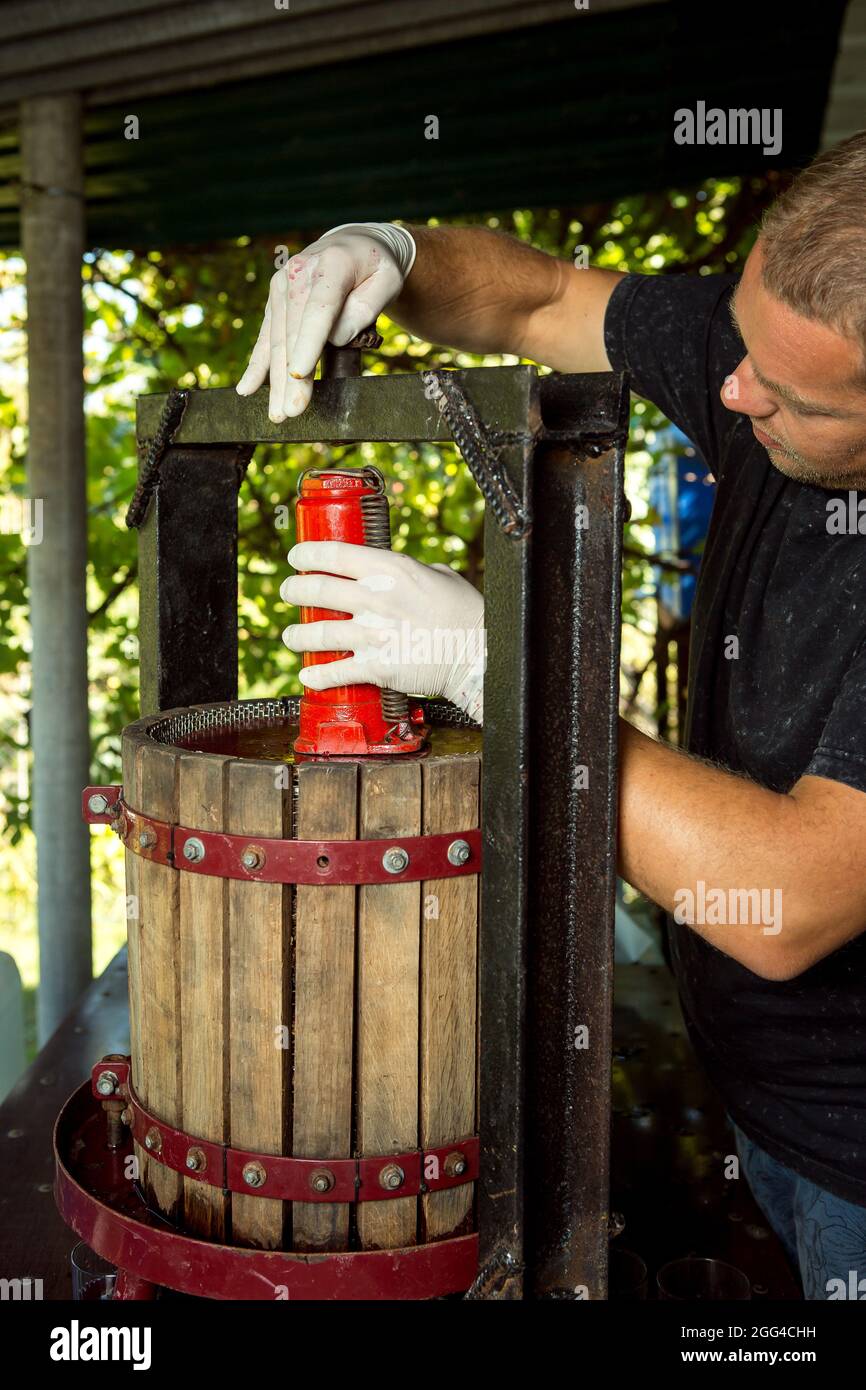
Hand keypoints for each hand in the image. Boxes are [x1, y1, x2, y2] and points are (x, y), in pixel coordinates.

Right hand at [236, 223, 414, 422]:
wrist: (353, 245)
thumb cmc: (376, 268)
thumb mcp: (388, 280)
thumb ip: (367, 305)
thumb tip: (338, 335)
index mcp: (331, 264)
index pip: (318, 310)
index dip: (308, 343)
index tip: (301, 373)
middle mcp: (299, 273)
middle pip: (293, 332)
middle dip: (291, 376)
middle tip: (292, 411)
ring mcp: (282, 288)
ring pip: (277, 340)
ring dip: (275, 380)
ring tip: (278, 413)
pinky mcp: (275, 301)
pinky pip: (265, 337)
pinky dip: (256, 365)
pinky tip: (247, 389)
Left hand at [281, 541, 484, 721]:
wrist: (480, 654)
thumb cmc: (466, 613)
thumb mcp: (440, 576)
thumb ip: (412, 571)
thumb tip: (396, 572)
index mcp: (391, 569)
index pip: (335, 553)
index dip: (307, 554)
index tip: (297, 557)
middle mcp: (377, 598)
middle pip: (317, 589)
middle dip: (294, 590)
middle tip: (289, 591)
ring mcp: (374, 634)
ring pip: (318, 633)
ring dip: (297, 636)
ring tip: (291, 637)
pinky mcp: (378, 667)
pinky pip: (337, 672)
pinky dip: (317, 676)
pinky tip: (308, 676)